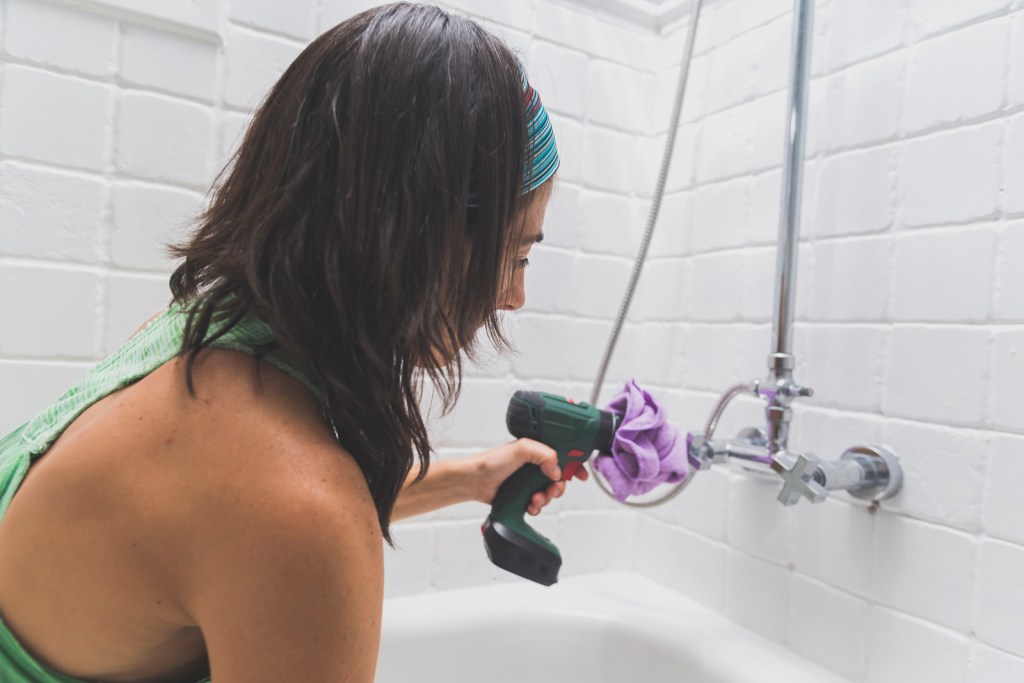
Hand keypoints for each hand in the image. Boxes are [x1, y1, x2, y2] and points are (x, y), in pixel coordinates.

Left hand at [470, 438, 588, 515]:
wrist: (476, 482)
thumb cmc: (492, 461)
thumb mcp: (520, 448)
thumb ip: (543, 453)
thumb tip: (556, 468)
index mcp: (537, 450)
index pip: (563, 454)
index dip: (574, 464)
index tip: (580, 473)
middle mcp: (536, 465)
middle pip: (560, 477)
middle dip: (559, 486)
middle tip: (553, 488)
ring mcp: (530, 481)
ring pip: (551, 492)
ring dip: (547, 497)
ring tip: (536, 498)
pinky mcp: (525, 495)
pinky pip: (540, 504)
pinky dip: (537, 506)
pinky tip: (529, 505)